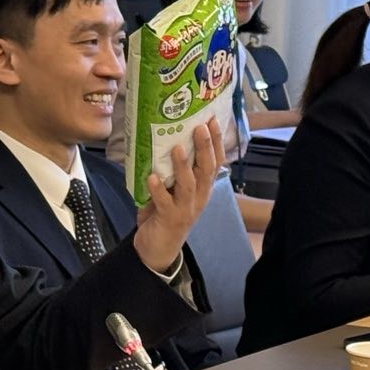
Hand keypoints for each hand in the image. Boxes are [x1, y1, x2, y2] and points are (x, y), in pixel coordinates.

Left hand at [133, 116, 222, 272]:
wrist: (158, 249)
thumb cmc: (166, 212)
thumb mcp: (175, 188)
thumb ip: (174, 168)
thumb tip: (164, 135)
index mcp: (203, 187)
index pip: (215, 161)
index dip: (216, 141)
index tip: (213, 120)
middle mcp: (199, 196)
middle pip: (207, 169)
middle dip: (205, 147)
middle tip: (200, 126)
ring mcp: (186, 208)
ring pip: (189, 184)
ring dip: (183, 166)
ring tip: (177, 148)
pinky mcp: (170, 218)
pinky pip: (165, 202)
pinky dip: (158, 189)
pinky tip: (152, 177)